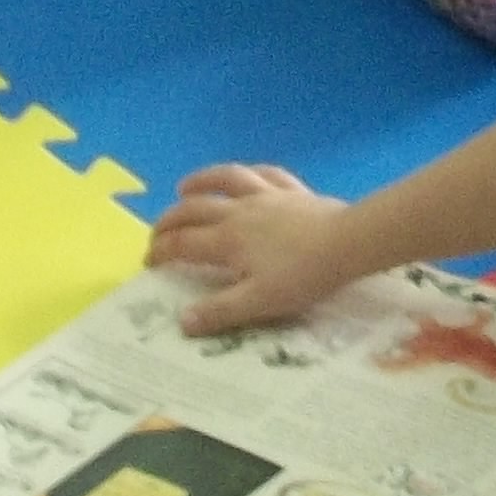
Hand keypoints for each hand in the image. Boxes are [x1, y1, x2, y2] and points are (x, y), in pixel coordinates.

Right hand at [146, 161, 354, 334]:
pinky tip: (245, 176)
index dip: (161, 251)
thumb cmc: (302, 275)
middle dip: (170, 219)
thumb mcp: (258, 302)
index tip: (147, 261)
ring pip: (227, 180)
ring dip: (201, 181)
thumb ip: (219, 312)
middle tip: (157, 231)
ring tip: (184, 187)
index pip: (183, 243)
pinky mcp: (293, 190)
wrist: (348, 243)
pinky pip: (266, 174)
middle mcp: (241, 211)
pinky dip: (249, 173)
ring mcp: (267, 196)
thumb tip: (181, 321)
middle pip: (196, 209)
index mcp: (228, 240)